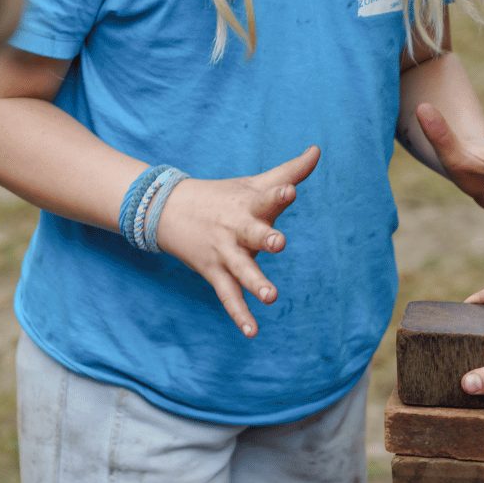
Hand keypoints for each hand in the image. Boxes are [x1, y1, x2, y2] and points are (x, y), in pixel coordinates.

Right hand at [156, 146, 319, 336]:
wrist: (166, 209)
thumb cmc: (224, 196)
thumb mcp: (255, 183)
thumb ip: (291, 171)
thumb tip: (318, 150)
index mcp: (249, 204)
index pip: (266, 196)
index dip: (278, 194)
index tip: (290, 190)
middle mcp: (235, 228)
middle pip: (252, 232)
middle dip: (265, 237)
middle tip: (279, 243)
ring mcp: (223, 252)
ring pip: (240, 269)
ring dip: (254, 282)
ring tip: (271, 297)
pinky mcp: (214, 272)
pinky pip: (228, 297)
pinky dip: (240, 315)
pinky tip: (252, 333)